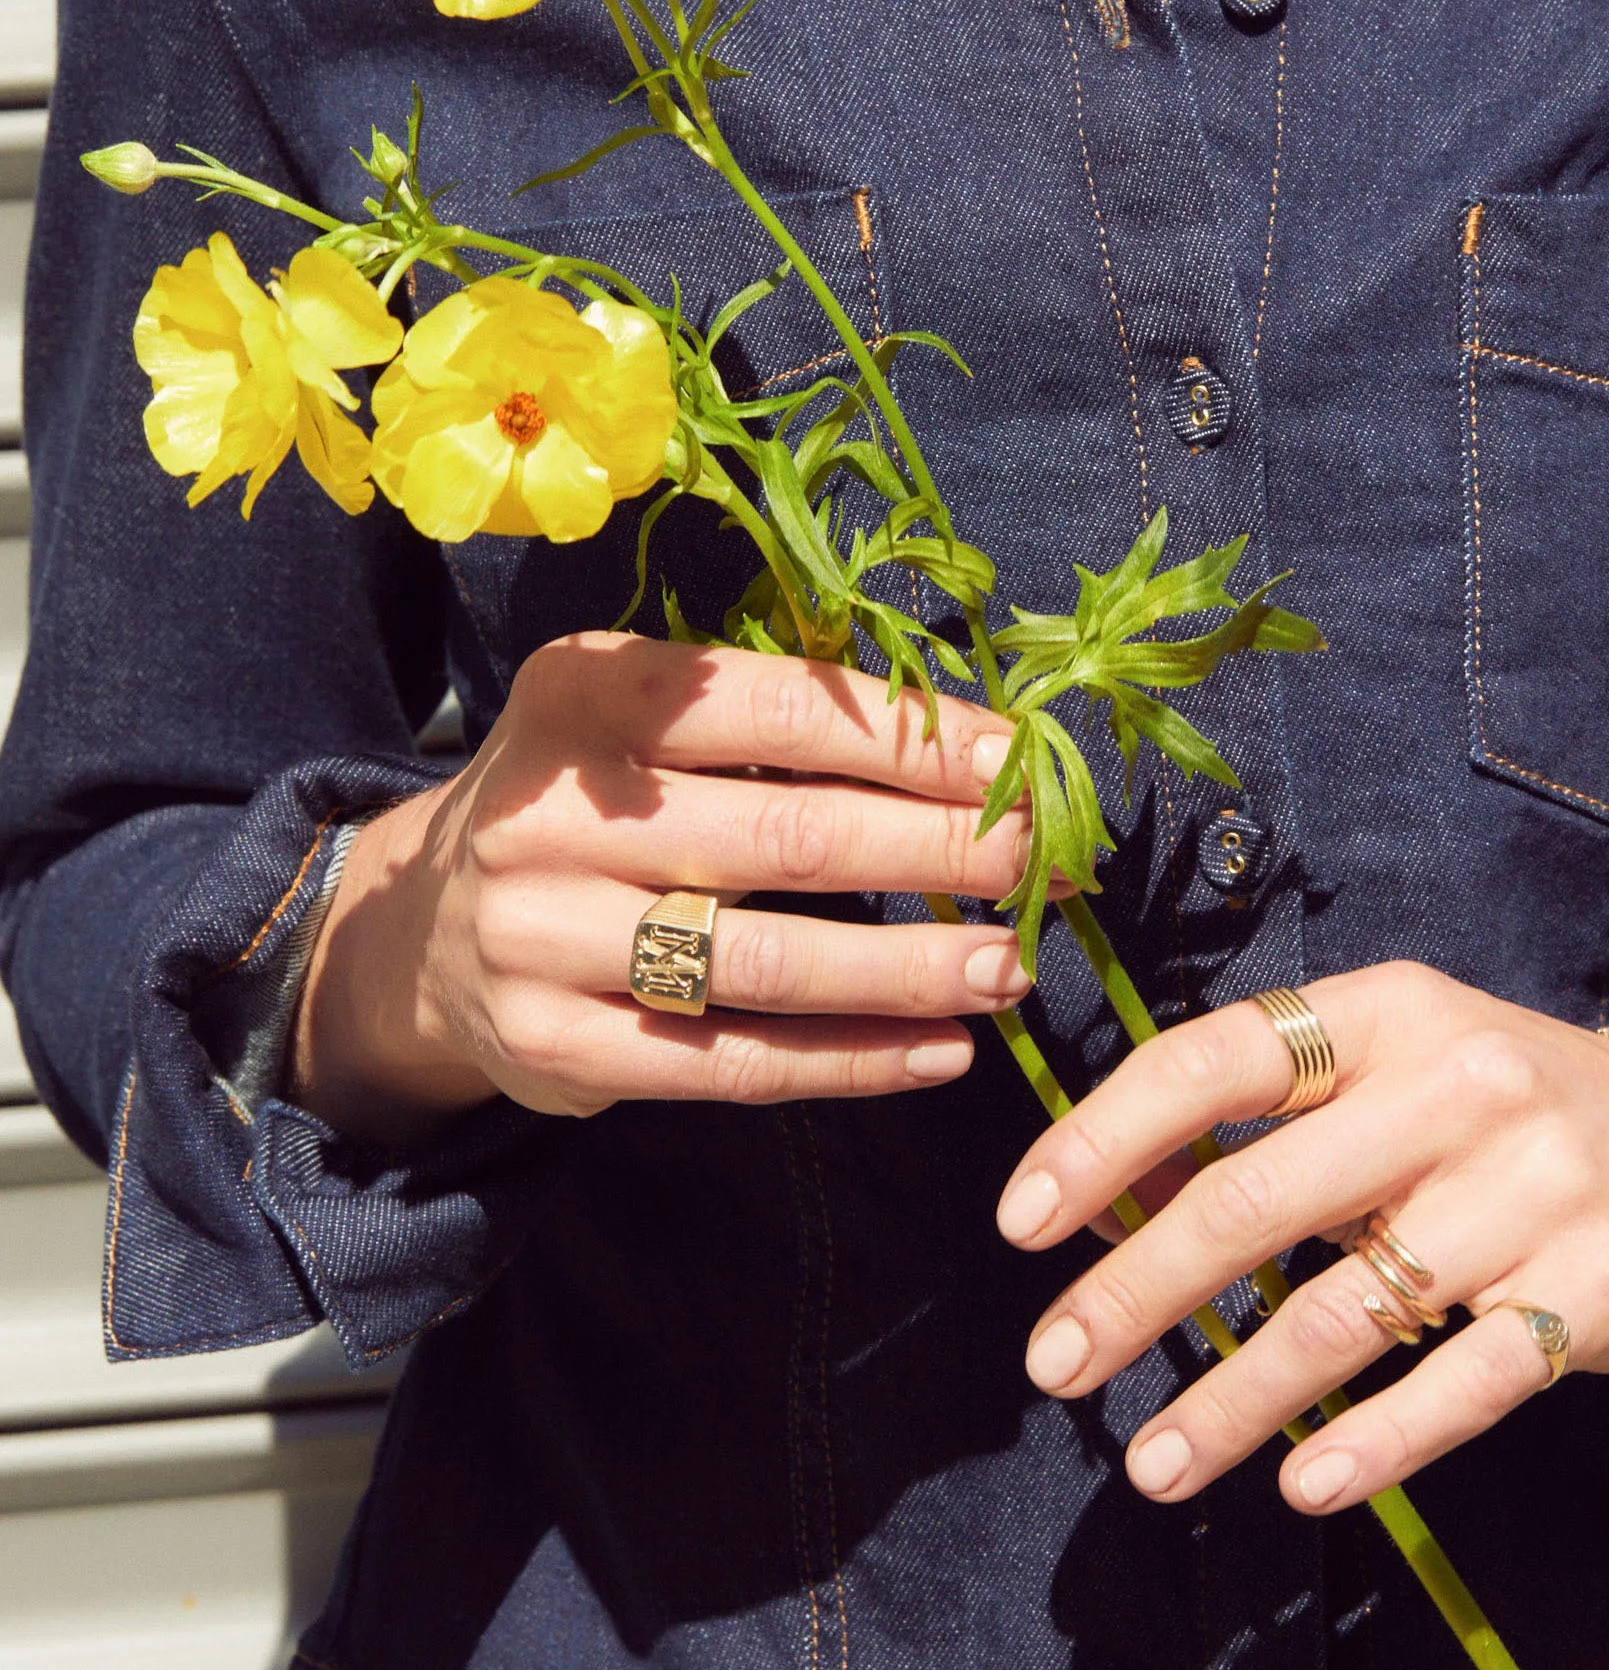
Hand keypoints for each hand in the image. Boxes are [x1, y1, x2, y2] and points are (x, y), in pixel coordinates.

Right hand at [293, 633, 1031, 1145]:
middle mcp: (551, 810)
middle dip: (940, 852)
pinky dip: (849, 1060)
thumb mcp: (640, 722)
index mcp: (587, 693)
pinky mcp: (553, 1045)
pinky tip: (939, 1050)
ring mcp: (541, 935)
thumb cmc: (586, 803)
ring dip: (910, 969)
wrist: (421, 928)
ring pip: (766, 960)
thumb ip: (771, 724)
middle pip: (788, 836)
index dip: (915, 740)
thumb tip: (971, 746)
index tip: (1021, 764)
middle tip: (1042, 865)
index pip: (781, 709)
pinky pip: (730, 1060)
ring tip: (1008, 967)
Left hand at [994, 962, 1608, 1516]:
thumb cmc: (1519, 1106)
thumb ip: (1282, 1109)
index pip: (1215, 1061)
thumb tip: (1118, 1192)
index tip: (1022, 1220)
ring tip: (1149, 1461)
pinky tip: (1301, 1480)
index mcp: (1390, 1011)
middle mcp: (1457, 1088)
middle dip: (1132, 1291)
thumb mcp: (1407, 1059)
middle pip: (1254, 1198)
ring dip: (1228, 1398)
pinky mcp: (1593, 1296)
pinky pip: (1459, 1385)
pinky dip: (1370, 1440)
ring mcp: (1532, 1193)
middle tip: (1052, 1362)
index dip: (1103, 1139)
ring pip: (1341, 1312)